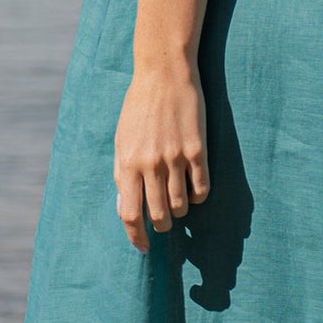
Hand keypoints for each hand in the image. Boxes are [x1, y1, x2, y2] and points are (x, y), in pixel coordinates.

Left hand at [113, 59, 209, 251]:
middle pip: (157, 216)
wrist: (164, 74)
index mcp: (128, 163)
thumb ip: (122, 175)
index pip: (130, 214)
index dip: (136, 237)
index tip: (142, 248)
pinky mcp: (197, 150)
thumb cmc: (138, 108)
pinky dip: (198, 197)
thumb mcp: (121, 141)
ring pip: (180, 206)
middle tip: (163, 223)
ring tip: (177, 204)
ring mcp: (175, 158)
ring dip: (179, 212)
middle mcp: (150, 164)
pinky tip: (193, 192)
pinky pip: (201, 189)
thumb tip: (125, 209)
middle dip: (161, 226)